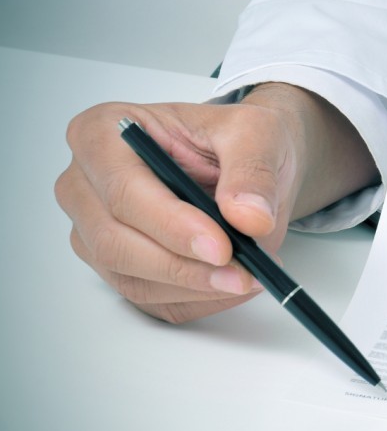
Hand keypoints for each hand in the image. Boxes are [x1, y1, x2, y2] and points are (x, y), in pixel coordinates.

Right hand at [54, 84, 376, 323]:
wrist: (248, 160)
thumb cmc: (236, 137)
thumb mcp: (256, 131)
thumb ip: (252, 170)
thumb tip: (249, 216)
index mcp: (103, 133)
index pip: (123, 189)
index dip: (171, 224)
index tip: (221, 246)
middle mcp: (85, 185)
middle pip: (116, 242)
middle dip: (184, 265)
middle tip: (244, 272)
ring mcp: (94, 231)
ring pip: (130, 278)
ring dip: (194, 287)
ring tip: (250, 276)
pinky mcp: (118, 268)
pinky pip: (150, 300)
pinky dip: (197, 299)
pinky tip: (235, 286)